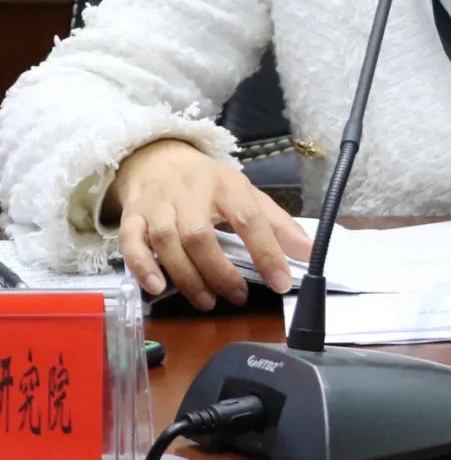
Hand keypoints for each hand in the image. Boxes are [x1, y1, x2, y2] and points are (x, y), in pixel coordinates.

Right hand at [103, 139, 311, 309]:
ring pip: (167, 242)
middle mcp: (190, 192)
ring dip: (187, 277)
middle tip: (237, 296)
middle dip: (220, 272)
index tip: (281, 283)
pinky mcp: (134, 216)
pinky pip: (131, 242)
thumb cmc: (208, 183)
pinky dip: (142, 266)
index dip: (266, 252)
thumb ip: (278, 224)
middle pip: (200, 235)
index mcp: (227, 185)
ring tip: (207, 301)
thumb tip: (309, 252)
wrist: (159, 158)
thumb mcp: (246, 194)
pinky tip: (157, 287)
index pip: (249, 219)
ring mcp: (158, 204)